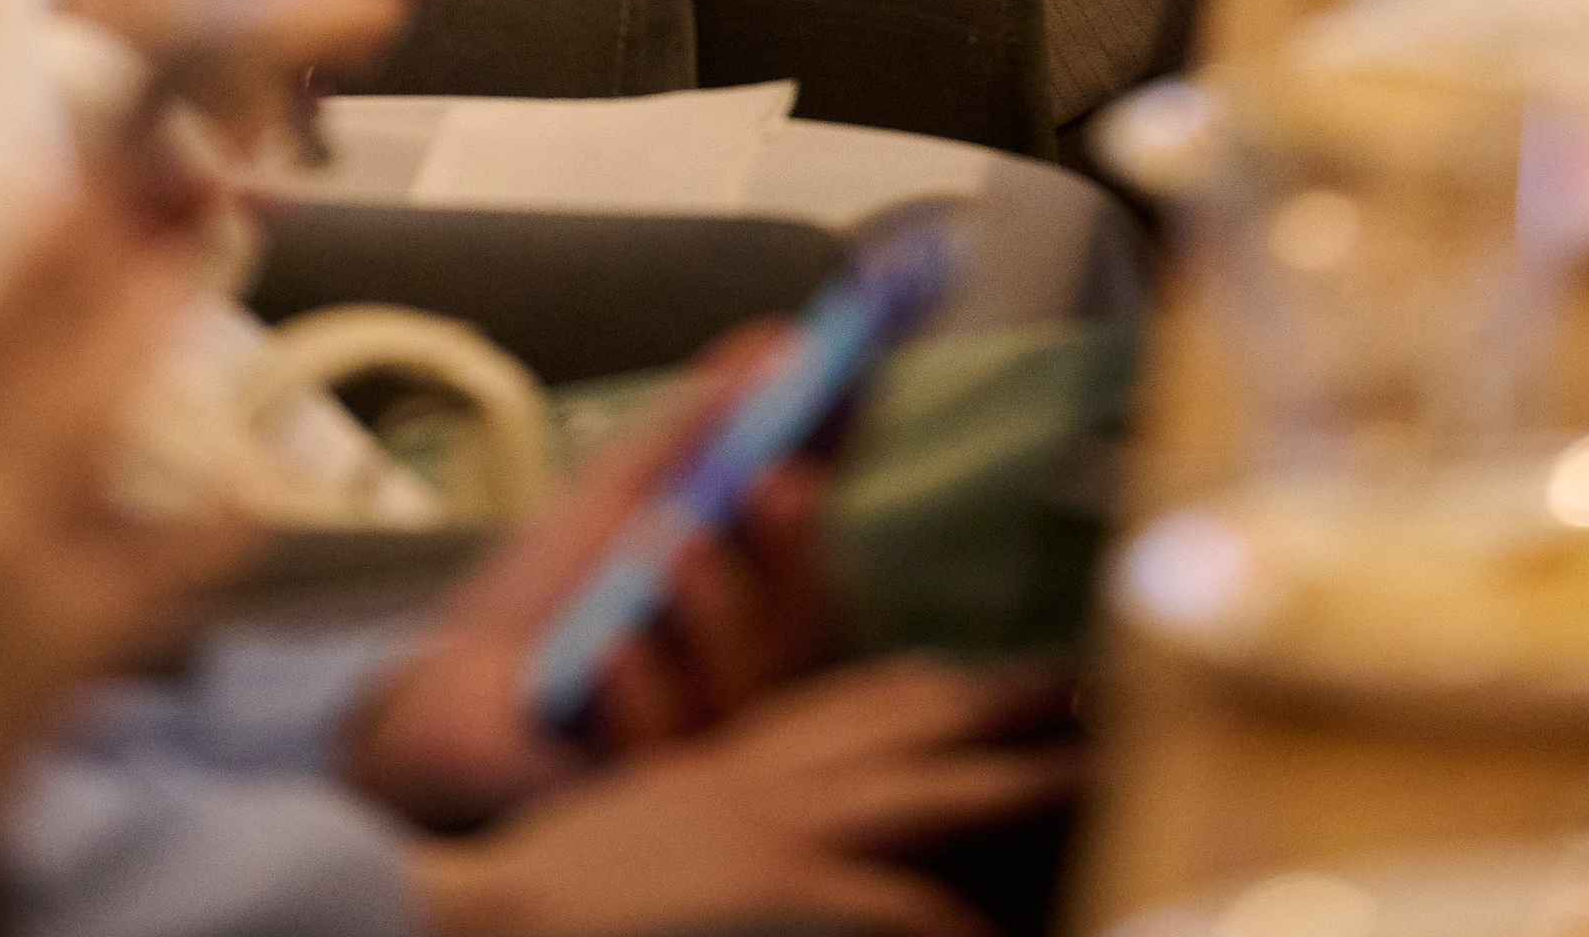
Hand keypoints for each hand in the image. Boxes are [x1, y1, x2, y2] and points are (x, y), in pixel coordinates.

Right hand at [0, 178, 247, 889]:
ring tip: (210, 255)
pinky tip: (257, 477)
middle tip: (190, 176)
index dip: (37, 238)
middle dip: (117, 255)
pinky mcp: (72, 644)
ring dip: (153, 333)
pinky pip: (165, 565)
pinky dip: (216, 521)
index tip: (94, 166)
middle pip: (44, 345)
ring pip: (95, 418)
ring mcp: (18, 565)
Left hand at [349, 337, 834, 826]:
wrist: (449, 690)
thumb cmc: (552, 589)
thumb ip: (699, 422)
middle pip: (795, 623)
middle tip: (770, 477)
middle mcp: (742, 679)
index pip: (817, 550)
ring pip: (737, 687)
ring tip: (671, 540)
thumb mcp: (623, 487)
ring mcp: (692, 744)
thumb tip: (777, 339)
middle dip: (787, 546)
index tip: (839, 418)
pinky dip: (636, 689)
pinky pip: (653, 754)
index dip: (834, 490)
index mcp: (752, 604)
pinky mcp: (630, 798)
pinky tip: (607, 645)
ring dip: (711, 607)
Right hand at [406, 660, 1078, 936]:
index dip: (927, 687)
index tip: (986, 676)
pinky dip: (963, 917)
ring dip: (1022, 779)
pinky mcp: (791, 891)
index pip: (847, 702)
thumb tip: (756, 841)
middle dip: (1005, 701)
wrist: (489, 920)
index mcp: (732, 765)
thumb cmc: (559, 902)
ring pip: (935, 787)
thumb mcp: (650, 839)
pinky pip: (908, 902)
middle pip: (909, 720)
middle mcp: (768, 780)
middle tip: (1089, 687)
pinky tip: (1007, 928)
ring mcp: (784, 833)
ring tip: (1098, 776)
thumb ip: (714, 820)